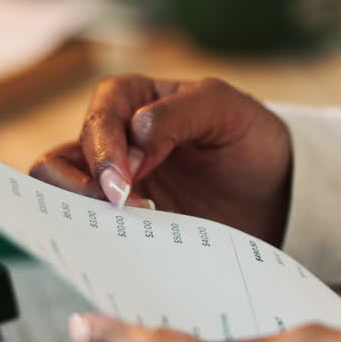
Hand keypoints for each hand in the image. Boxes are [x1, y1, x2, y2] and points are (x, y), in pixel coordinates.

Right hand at [30, 76, 292, 243]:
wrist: (279, 195)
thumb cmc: (252, 141)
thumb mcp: (226, 111)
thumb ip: (177, 115)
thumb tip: (132, 138)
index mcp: (138, 98)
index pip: (101, 112)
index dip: (105, 145)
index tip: (126, 178)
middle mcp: (117, 139)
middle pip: (66, 155)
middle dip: (86, 183)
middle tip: (125, 207)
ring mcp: (117, 182)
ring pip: (62, 191)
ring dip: (80, 209)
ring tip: (123, 224)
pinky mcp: (125, 220)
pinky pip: (91, 227)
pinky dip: (94, 235)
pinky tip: (125, 243)